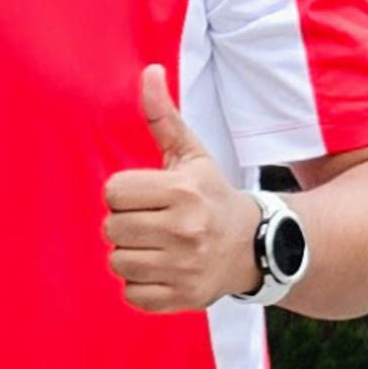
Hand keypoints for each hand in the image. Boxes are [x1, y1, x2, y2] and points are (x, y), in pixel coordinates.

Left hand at [103, 65, 261, 311]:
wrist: (255, 245)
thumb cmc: (210, 193)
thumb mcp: (190, 153)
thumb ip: (163, 115)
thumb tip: (150, 71)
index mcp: (181, 191)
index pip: (113, 192)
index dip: (124, 193)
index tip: (147, 195)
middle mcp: (184, 230)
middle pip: (112, 228)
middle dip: (126, 223)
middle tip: (152, 221)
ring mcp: (184, 267)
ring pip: (118, 262)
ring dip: (131, 254)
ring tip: (156, 244)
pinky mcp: (184, 297)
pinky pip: (132, 294)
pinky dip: (140, 285)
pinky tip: (161, 268)